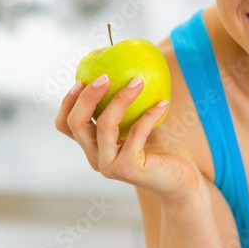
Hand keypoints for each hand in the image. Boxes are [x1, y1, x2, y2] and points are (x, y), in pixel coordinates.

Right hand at [56, 74, 205, 203]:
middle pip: (76, 123)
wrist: (182, 180)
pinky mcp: (129, 168)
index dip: (68, 102)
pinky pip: (136, 133)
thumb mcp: (139, 121)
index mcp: (92, 146)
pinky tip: (163, 102)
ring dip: (121, 98)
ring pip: (104, 126)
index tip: (82, 79)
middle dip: (87, 96)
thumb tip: (124, 67)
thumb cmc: (162, 148)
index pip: (66, 125)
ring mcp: (110, 165)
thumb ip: (126, 105)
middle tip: (106, 76)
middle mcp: (95, 157)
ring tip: (139, 81)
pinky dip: (149, 114)